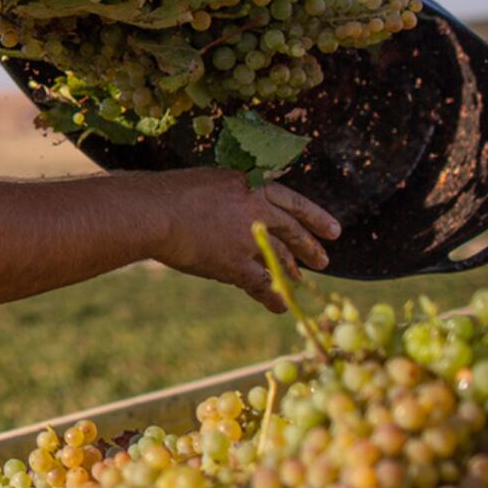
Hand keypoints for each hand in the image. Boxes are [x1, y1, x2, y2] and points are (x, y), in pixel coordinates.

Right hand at [147, 168, 339, 312]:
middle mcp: (257, 210)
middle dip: (310, 247)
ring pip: (280, 258)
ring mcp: (249, 238)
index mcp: (251, 186)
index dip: (316, 217)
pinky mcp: (236, 264)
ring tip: (300, 280)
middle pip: (293, 231)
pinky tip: (280, 306)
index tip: (334, 230)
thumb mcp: (210, 181)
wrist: (153, 212)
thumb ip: (233, 193)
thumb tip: (240, 205)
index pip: (293, 202)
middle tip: (324, 260)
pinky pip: (261, 284)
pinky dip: (272, 297)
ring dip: (292, 272)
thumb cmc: (169, 193)